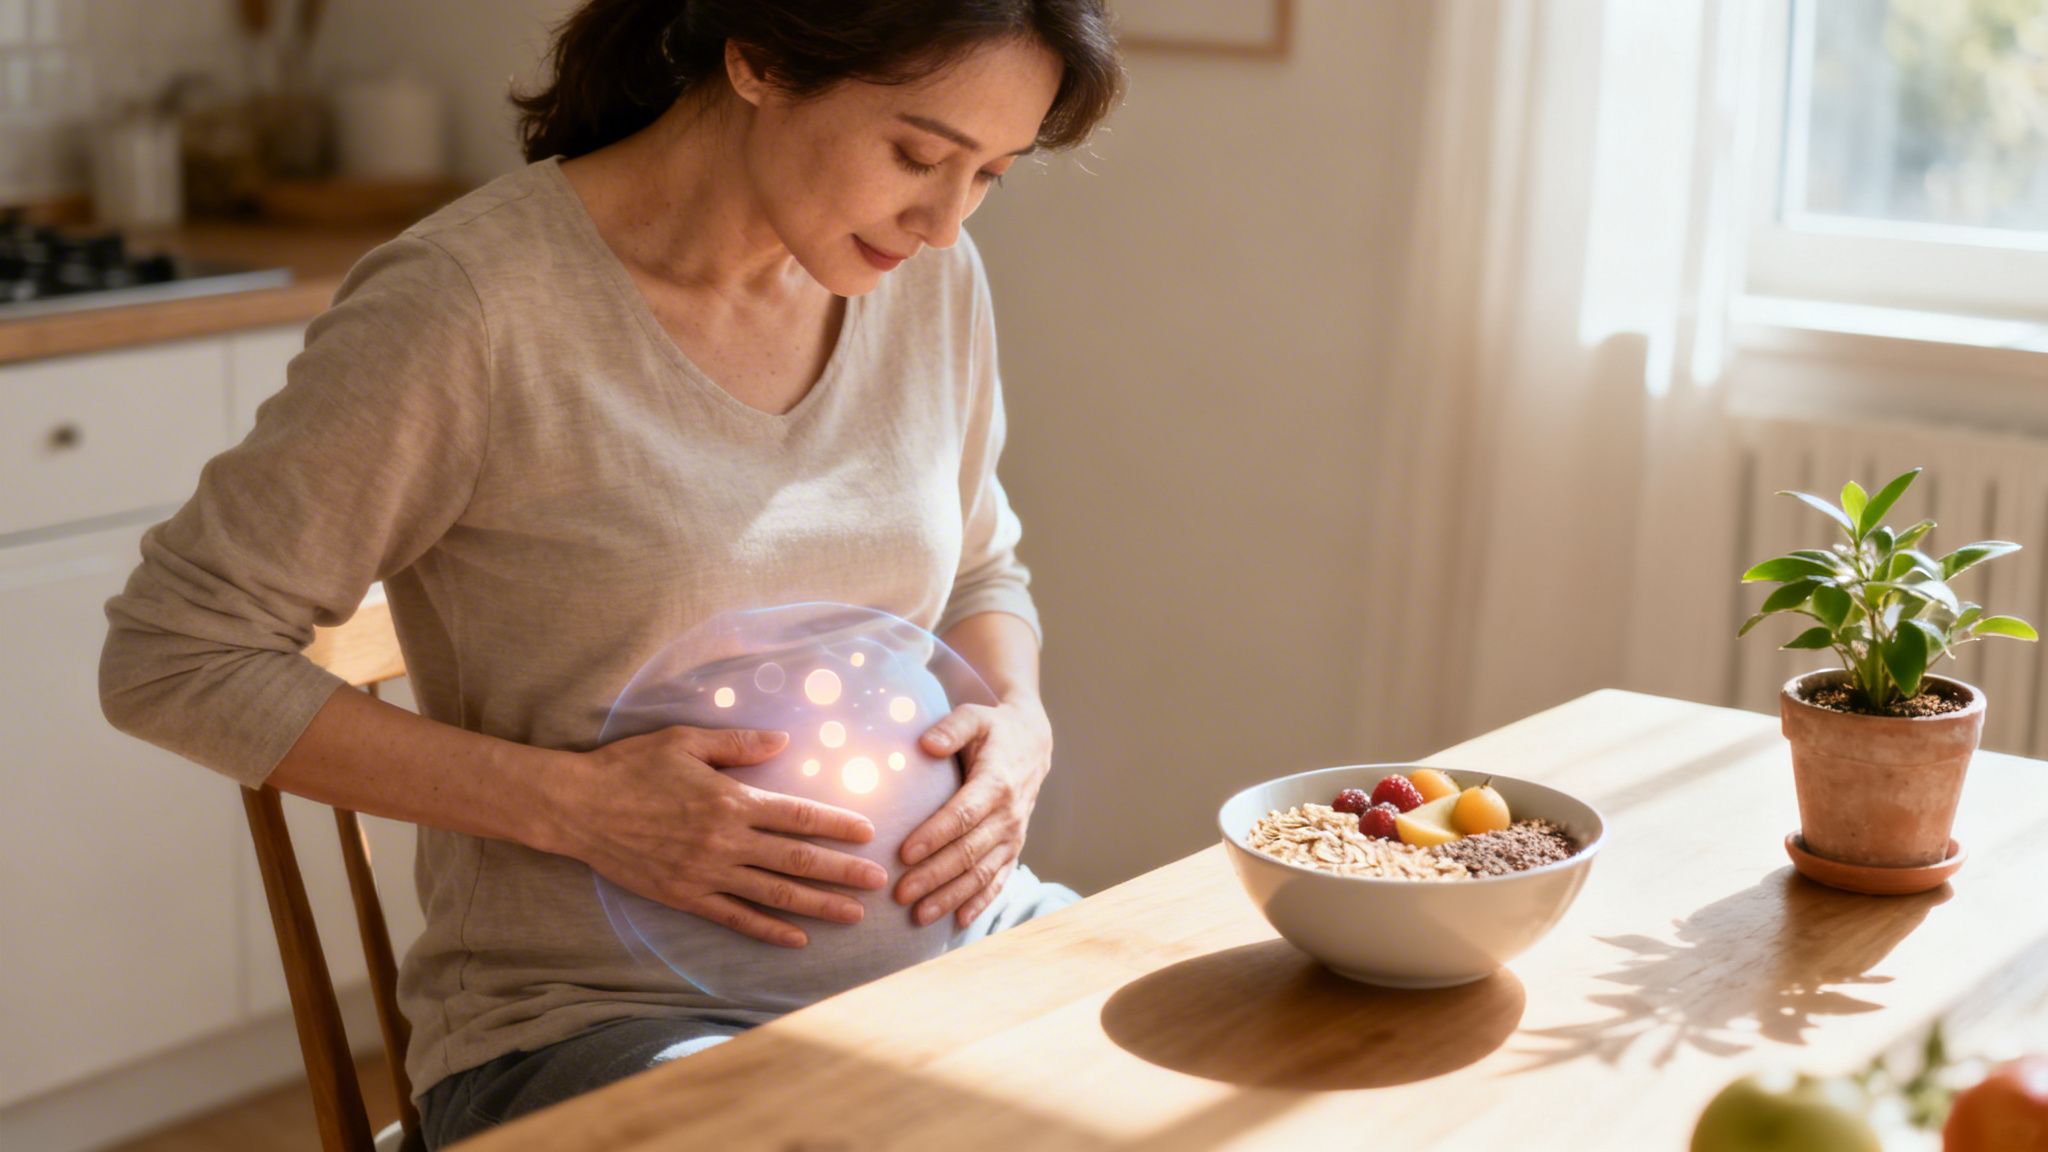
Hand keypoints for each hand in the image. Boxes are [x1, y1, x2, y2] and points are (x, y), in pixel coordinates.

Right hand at [547, 725, 888, 947]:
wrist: (577, 807)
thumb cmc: (630, 767)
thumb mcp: (684, 741)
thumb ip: (737, 745)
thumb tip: (783, 743)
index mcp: (729, 801)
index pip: (797, 816)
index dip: (836, 825)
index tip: (868, 833)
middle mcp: (724, 842)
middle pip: (796, 860)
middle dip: (842, 871)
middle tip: (880, 882)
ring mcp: (705, 874)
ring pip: (774, 894)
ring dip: (818, 905)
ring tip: (854, 914)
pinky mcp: (685, 896)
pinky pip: (735, 918)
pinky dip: (768, 930)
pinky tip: (797, 939)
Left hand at [894, 697, 1052, 927]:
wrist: (1033, 743)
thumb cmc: (993, 730)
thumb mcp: (974, 716)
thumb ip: (951, 728)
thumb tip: (926, 745)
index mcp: (997, 782)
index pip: (963, 815)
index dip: (934, 836)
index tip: (904, 854)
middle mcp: (1009, 814)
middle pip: (968, 852)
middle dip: (934, 875)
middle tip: (900, 893)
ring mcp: (1013, 835)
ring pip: (981, 873)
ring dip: (951, 896)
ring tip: (919, 915)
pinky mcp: (1014, 848)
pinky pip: (998, 880)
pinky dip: (980, 902)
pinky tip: (958, 922)